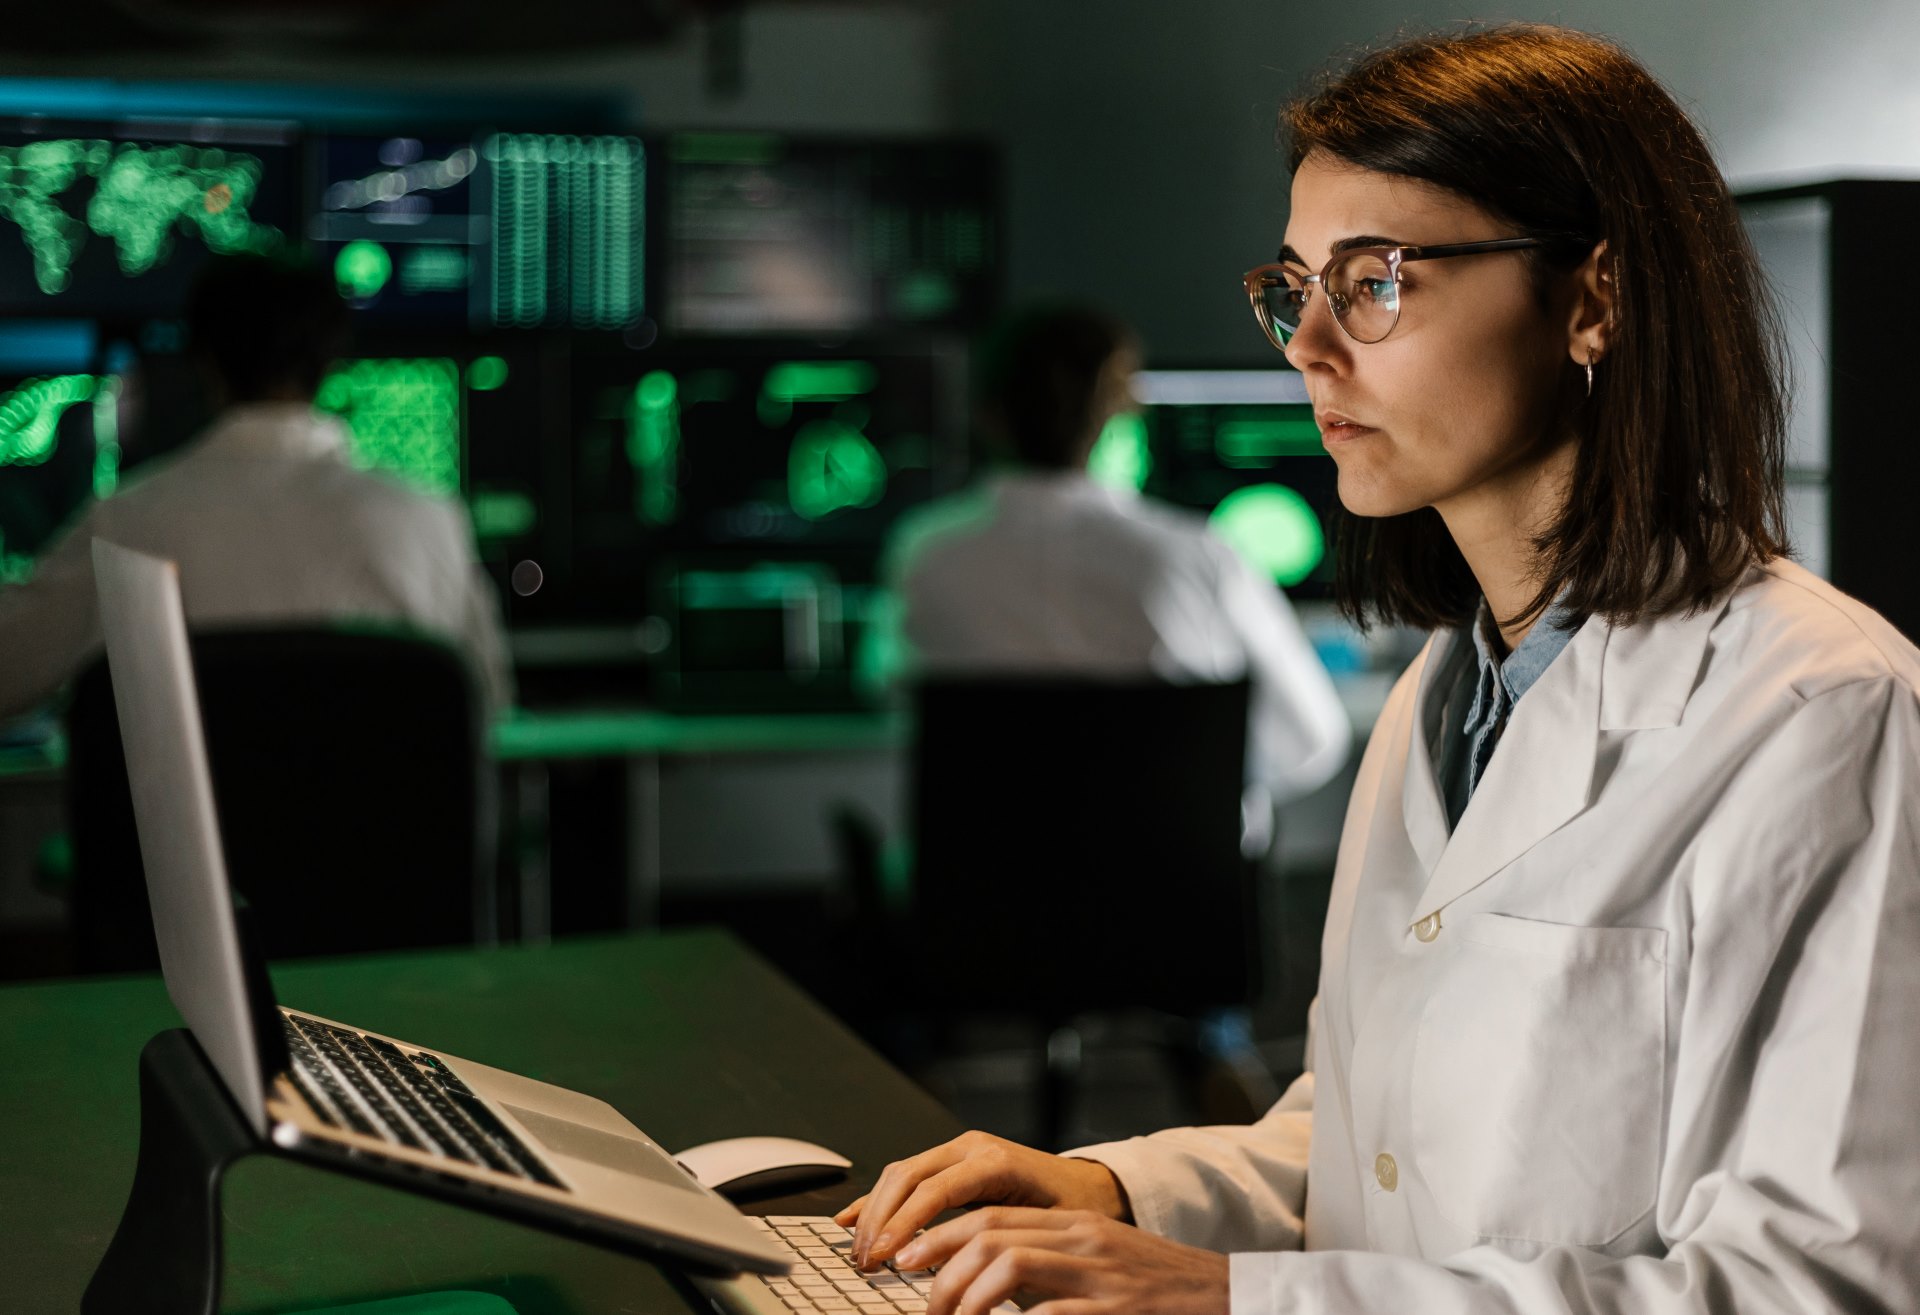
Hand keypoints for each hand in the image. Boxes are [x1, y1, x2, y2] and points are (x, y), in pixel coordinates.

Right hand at [834, 1130, 1129, 1268]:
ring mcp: (958, 1151)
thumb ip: (1004, 1246)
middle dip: (880, 1219)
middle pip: (908, 1175)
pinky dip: (876, 1199)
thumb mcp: (1045, 1231)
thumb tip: (968, 1277)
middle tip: (865, 1260)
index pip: (936, 1189)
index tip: (885, 1254)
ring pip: (900, 1173)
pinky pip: (905, 1175)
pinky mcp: (950, 1161)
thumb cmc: (1073, 1211)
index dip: (906, 1222)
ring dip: (874, 1212)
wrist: (1091, 1187)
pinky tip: (850, 1219)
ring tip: (861, 1252)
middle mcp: (972, 1148)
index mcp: (996, 1162)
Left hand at [895, 1205, 1229, 1314]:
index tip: (905, 1261)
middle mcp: (1082, 1240)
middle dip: (940, 1269)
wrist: (1228, 1297)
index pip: (989, 1215)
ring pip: (1008, 1264)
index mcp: (1075, 1226)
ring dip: (967, 1299)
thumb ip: (1048, 1264)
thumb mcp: (1100, 1263)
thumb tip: (980, 1283)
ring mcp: (1099, 1275)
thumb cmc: (1159, 1290)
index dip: (938, 1236)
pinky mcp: (1115, 1310)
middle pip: (989, 1235)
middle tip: (923, 1306)